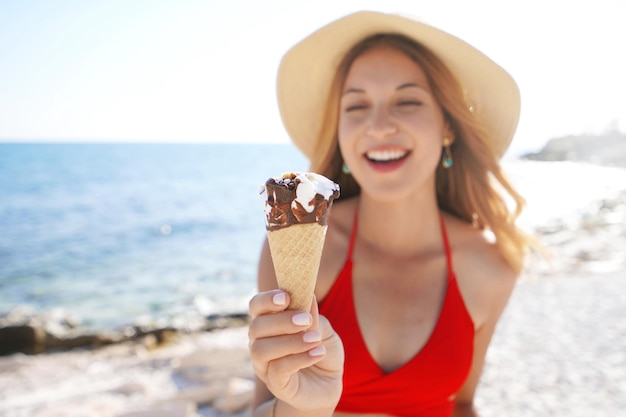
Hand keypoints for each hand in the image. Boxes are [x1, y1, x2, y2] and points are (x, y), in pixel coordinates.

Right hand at [248, 290, 343, 411]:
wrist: (329, 383)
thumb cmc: (321, 350)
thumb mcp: (323, 329)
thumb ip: (313, 316)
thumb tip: (307, 296)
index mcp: (269, 323)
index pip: (256, 306)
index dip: (267, 299)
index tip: (286, 297)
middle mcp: (260, 342)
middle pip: (256, 326)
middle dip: (281, 320)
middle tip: (307, 320)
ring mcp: (265, 365)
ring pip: (261, 350)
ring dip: (290, 341)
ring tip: (315, 339)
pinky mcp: (275, 384)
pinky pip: (277, 370)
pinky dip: (299, 358)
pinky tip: (318, 353)